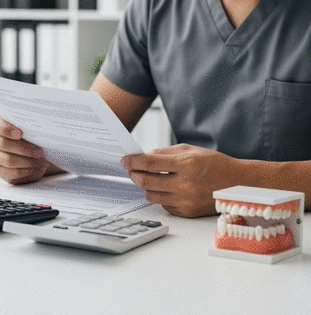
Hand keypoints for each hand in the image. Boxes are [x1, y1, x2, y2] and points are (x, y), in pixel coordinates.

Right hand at [0, 117, 51, 184]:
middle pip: (3, 144)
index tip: (20, 134)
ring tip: (40, 161)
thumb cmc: (34, 139)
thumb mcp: (34, 132)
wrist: (38, 156)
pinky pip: (12, 172)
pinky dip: (26, 171)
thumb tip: (40, 131)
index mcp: (0, 126)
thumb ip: (32, 129)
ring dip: (27, 161)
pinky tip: (34, 168)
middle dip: (24, 149)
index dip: (6, 129)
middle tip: (39, 152)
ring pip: (8, 160)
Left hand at [121, 144, 240, 217]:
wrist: (238, 184)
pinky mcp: (187, 213)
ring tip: (149, 179)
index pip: (150, 163)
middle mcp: (186, 184)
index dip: (133, 162)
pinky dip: (160, 196)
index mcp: (187, 164)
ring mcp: (186, 201)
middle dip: (134, 175)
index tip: (124, 160)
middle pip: (146, 182)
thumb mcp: (190, 150)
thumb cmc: (214, 163)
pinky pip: (163, 205)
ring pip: (151, 196)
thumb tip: (142, 157)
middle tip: (131, 170)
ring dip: (146, 186)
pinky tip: (166, 188)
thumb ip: (164, 153)